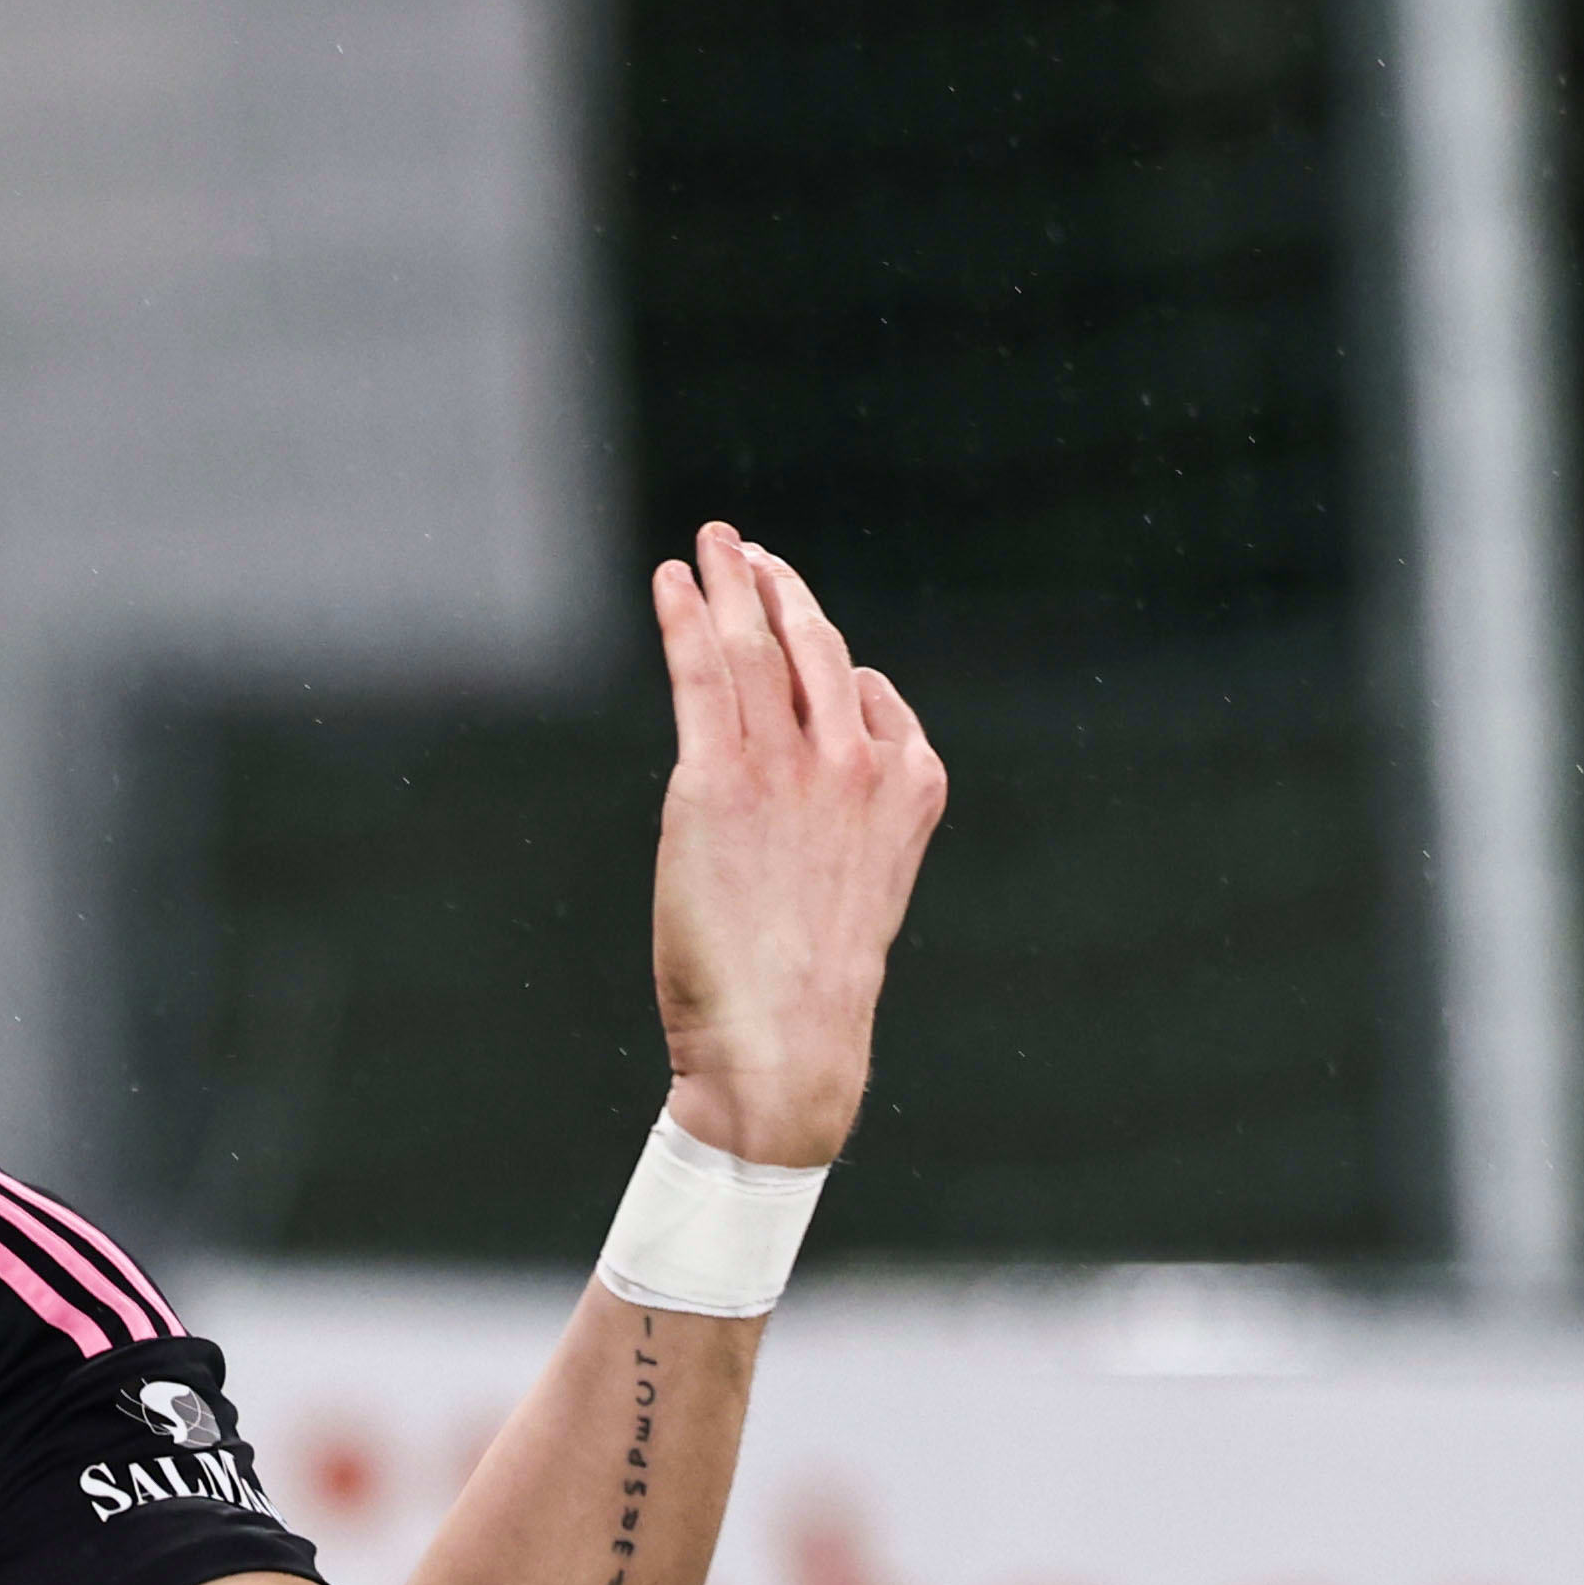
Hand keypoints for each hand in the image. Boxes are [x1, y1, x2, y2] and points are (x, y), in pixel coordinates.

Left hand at [644, 523, 943, 1166]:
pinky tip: (672, 582)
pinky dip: (686, 619)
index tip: (790, 627)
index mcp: (910, 782)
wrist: (788, 1038)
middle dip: (779, 589)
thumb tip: (817, 784)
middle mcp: (859, 760)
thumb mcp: (863, 884)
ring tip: (711, 546)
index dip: (822, 658)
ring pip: (759, 647)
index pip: (864, 690)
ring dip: (733, 582)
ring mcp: (792, 765)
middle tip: (749, 552)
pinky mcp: (718, 779)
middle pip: (814, 647)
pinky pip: (704, 674)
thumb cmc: (812, 982)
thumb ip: (849, 820)